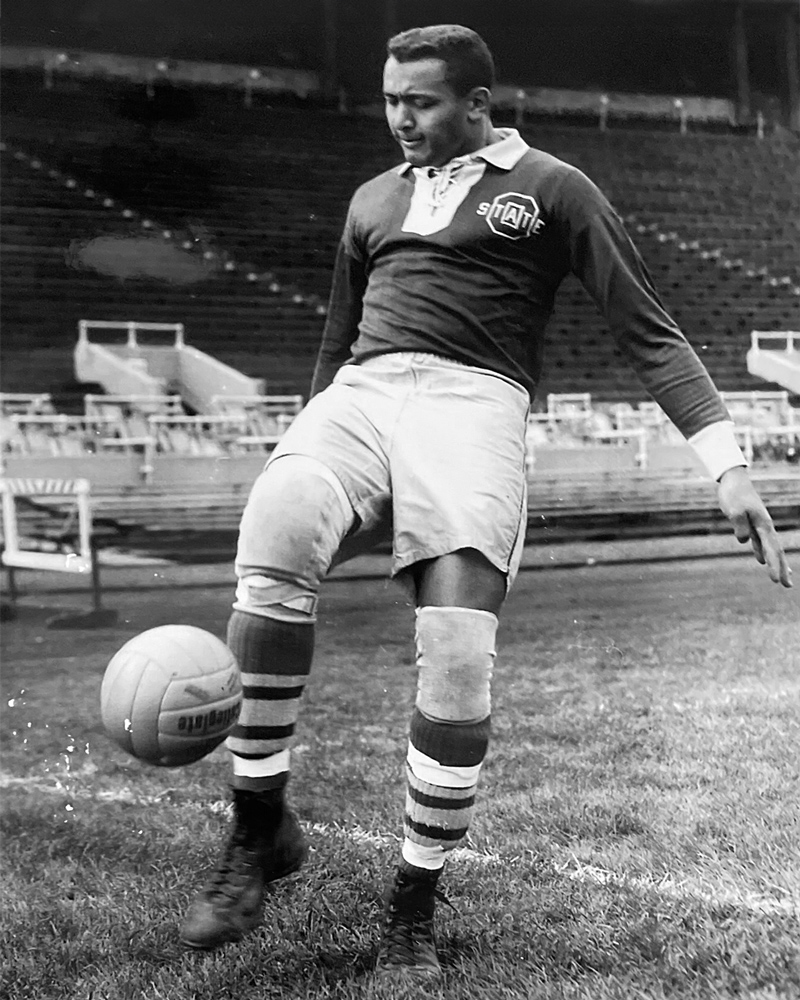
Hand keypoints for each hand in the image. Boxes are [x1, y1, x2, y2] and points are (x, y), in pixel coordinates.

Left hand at [717, 466, 791, 587]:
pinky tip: (762, 561)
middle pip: (776, 552)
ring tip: (782, 578)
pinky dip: (763, 553)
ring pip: (770, 549)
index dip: (774, 566)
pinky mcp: (750, 525)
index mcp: (764, 525)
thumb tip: (744, 541)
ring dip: (776, 563)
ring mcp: (759, 527)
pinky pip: (760, 543)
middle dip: (781, 569)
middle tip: (787, 587)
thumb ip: (740, 526)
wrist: (733, 480)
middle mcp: (765, 527)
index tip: (776, 581)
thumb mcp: (735, 510)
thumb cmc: (734, 494)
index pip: (771, 549)